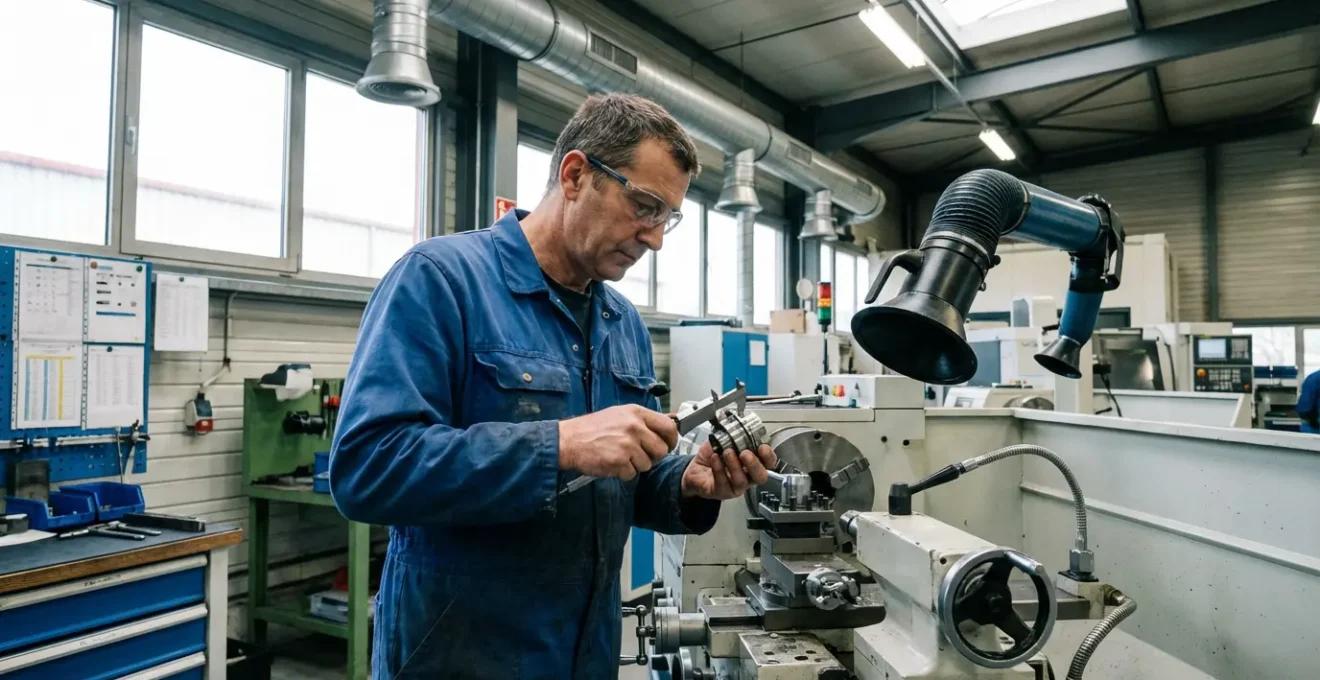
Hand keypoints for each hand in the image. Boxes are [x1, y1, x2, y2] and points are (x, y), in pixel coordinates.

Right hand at [559, 405, 678, 480]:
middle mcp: (635, 427)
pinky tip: (611, 463)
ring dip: (635, 465)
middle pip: (661, 449)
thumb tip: (670, 422)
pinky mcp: (619, 461)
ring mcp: (628, 444)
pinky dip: (623, 473)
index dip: (671, 440)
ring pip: (647, 464)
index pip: (669, 427)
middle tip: (638, 455)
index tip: (667, 445)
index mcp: (636, 413)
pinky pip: (632, 474)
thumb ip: (643, 420)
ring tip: (619, 456)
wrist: (568, 440)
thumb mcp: (620, 414)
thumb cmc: (592, 429)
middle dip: (652, 456)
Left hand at [681, 441, 776, 500]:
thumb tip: (725, 417)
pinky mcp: (722, 492)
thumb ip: (728, 432)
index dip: (769, 456)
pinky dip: (719, 469)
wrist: (695, 469)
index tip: (762, 447)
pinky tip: (715, 458)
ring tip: (727, 452)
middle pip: (760, 477)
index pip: (768, 462)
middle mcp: (747, 476)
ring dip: (734, 466)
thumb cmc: (713, 456)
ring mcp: (735, 486)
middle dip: (755, 464)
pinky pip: (723, 483)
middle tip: (745, 454)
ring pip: (742, 482)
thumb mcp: (721, 440)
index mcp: (752, 462)